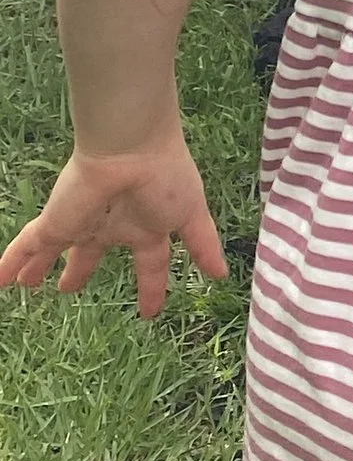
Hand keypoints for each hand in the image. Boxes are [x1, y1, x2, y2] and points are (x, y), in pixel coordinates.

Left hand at [1, 136, 228, 320]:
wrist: (130, 150)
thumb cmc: (165, 178)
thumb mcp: (190, 217)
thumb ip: (203, 246)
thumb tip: (222, 275)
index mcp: (145, 226)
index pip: (148, 263)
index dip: (150, 287)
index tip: (149, 310)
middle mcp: (110, 225)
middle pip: (91, 253)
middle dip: (80, 270)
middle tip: (67, 288)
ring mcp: (80, 223)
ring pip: (55, 251)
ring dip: (40, 268)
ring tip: (27, 285)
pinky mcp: (55, 222)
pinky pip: (27, 246)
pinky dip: (10, 262)